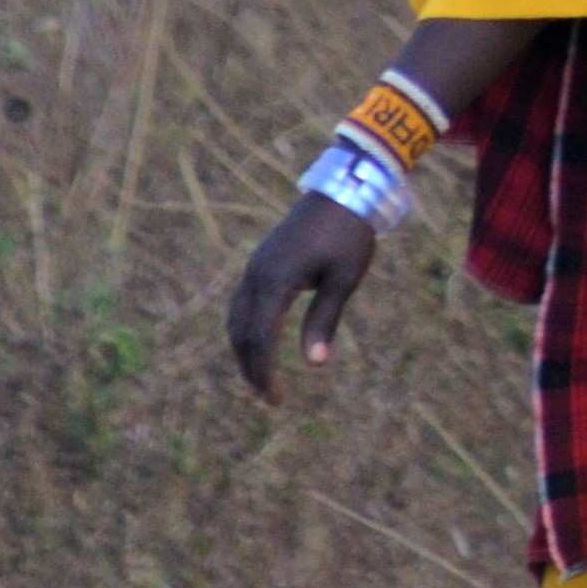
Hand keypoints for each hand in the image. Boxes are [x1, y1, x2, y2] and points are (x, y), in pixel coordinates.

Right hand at [226, 191, 377, 399]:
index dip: (264, 372)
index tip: (276, 399)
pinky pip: (243, 304)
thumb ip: (325, 320)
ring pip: (237, 319)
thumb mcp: (344, 278)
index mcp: (276, 279)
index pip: (260, 338)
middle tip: (270, 397)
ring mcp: (255, 267)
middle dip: (251, 368)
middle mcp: (257, 274)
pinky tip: (260, 344)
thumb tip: (314, 364)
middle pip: (241, 333)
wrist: (345, 188)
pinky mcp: (261, 262)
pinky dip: (247, 329)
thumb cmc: (350, 233)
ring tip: (262, 378)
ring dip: (245, 351)